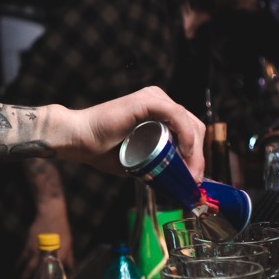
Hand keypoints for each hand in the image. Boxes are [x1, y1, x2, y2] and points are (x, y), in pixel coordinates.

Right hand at [15, 207, 74, 278]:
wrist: (50, 213)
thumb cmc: (61, 228)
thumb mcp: (68, 242)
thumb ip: (69, 256)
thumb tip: (71, 267)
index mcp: (58, 254)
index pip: (56, 271)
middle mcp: (46, 254)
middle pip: (39, 272)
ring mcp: (36, 250)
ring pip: (28, 266)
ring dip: (23, 277)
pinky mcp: (28, 244)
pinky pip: (22, 257)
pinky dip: (18, 264)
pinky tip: (15, 270)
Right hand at [65, 86, 206, 181]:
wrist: (79, 140)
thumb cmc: (100, 149)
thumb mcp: (136, 160)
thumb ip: (153, 164)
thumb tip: (171, 180)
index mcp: (157, 111)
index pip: (189, 130)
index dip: (196, 154)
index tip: (194, 178)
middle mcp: (158, 100)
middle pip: (193, 126)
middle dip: (198, 156)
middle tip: (194, 179)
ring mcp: (154, 98)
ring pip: (189, 123)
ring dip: (195, 151)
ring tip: (190, 173)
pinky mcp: (148, 101)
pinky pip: (177, 116)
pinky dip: (186, 136)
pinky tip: (186, 154)